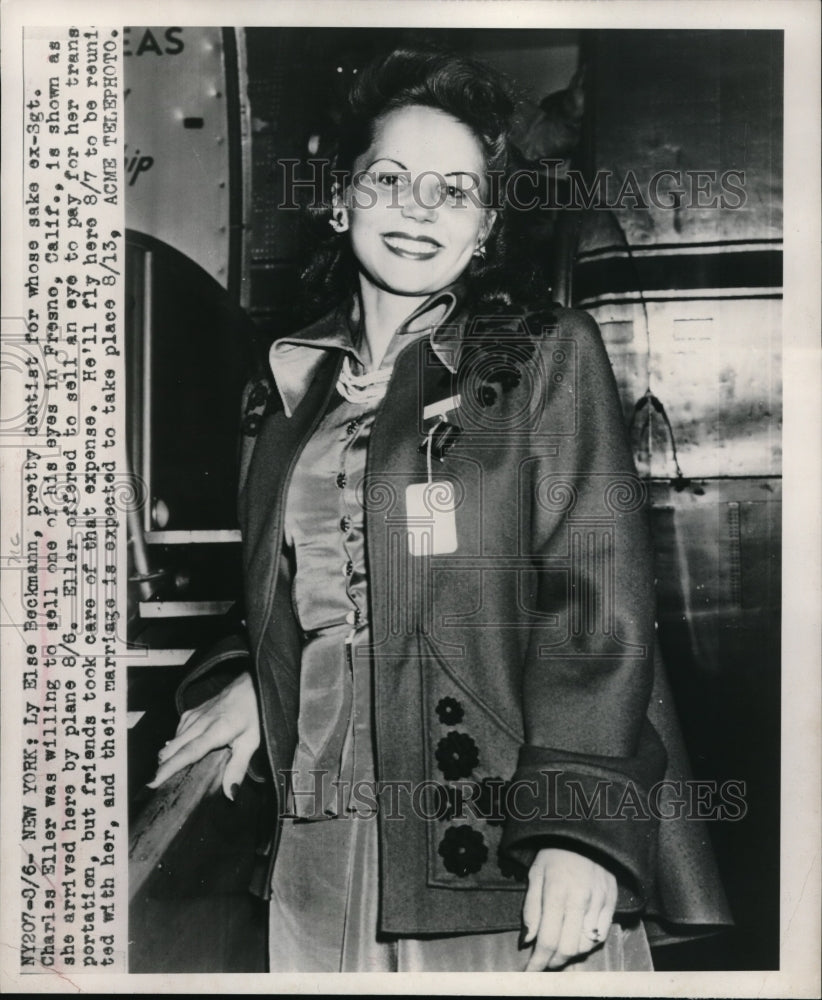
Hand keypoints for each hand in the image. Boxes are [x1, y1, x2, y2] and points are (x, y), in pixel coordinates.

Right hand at [147, 671, 260, 799]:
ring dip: (167, 757)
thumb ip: (238, 768)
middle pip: (173, 748)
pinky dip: (174, 745)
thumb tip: (230, 794)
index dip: (169, 768)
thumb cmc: (254, 714)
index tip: (153, 782)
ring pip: (173, 740)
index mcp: (216, 731)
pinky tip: (176, 753)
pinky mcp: (192, 712)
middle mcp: (200, 723)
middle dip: (162, 767)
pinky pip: (177, 731)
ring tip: (164, 774)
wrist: (251, 684)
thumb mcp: (252, 742)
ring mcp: (194, 716)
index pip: (188, 753)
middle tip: (155, 786)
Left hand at [522, 846, 616, 970]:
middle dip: (553, 962)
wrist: (584, 833)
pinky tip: (577, 937)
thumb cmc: (555, 854)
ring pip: (585, 945)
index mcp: (557, 892)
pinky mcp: (612, 901)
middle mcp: (580, 900)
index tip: (530, 972)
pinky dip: (587, 942)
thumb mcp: (535, 875)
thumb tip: (528, 941)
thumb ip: (531, 909)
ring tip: (558, 949)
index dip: (538, 961)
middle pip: (568, 948)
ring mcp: (599, 902)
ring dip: (570, 954)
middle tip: (544, 962)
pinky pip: (601, 934)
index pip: (548, 940)